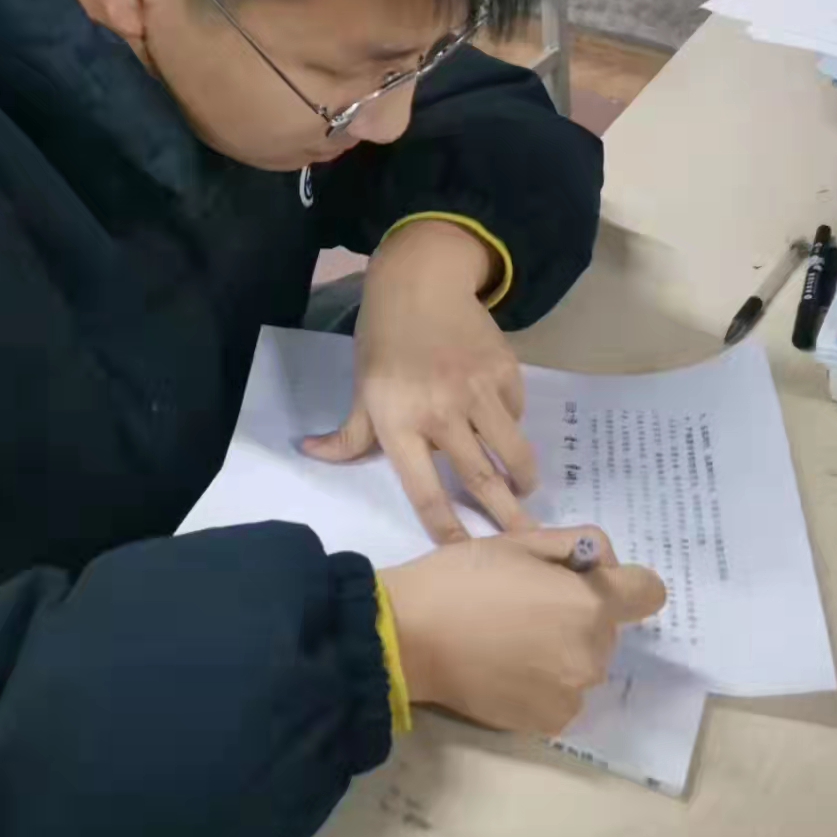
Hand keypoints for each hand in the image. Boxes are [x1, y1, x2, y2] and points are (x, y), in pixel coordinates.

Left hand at [304, 219, 534, 540]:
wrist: (420, 282)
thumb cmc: (383, 339)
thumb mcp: (362, 386)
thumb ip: (349, 432)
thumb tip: (311, 455)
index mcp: (398, 423)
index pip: (424, 491)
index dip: (447, 529)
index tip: (464, 554)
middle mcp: (440, 413)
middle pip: (480, 480)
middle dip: (506, 517)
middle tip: (525, 541)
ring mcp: (477, 392)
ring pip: (510, 452)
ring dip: (522, 478)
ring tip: (525, 492)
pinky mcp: (505, 372)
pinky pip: (516, 414)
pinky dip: (513, 426)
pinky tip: (507, 430)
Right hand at [379, 528, 666, 734]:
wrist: (410, 636)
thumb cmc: (460, 578)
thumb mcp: (515, 541)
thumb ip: (572, 544)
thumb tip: (599, 564)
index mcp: (589, 602)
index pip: (649, 592)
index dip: (623, 581)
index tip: (586, 581)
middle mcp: (593, 652)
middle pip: (608, 628)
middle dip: (578, 614)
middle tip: (524, 606)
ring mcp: (574, 693)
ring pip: (584, 663)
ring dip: (561, 651)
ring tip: (508, 640)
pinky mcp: (551, 722)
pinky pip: (564, 695)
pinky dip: (543, 684)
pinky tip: (504, 669)